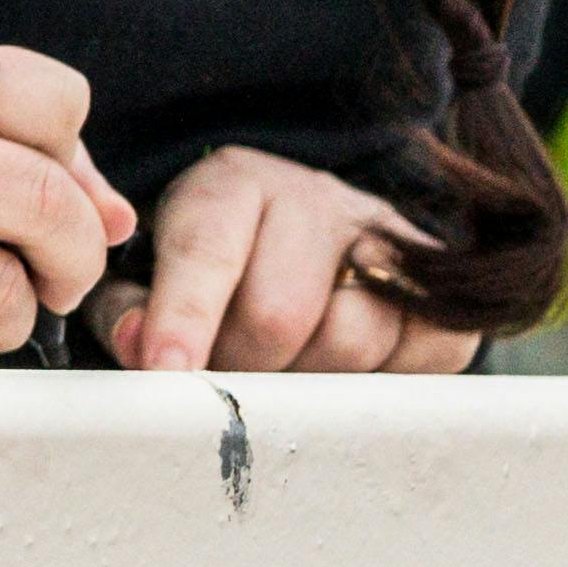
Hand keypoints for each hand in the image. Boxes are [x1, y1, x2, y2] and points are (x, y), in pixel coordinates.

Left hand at [114, 146, 478, 375]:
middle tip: (229, 370)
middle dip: (243, 365)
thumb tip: (148, 354)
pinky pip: (423, 350)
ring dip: (309, 381)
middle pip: (279, 314)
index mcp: (230, 185)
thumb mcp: (149, 269)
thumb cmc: (213, 266)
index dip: (185, 315)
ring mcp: (383, 235)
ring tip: (285, 366)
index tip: (167, 368)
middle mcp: (313, 199)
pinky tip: (347, 365)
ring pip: (351, 339)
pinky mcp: (437, 280)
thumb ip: (130, 311)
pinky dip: (382, 378)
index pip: (208, 250)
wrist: (301, 230)